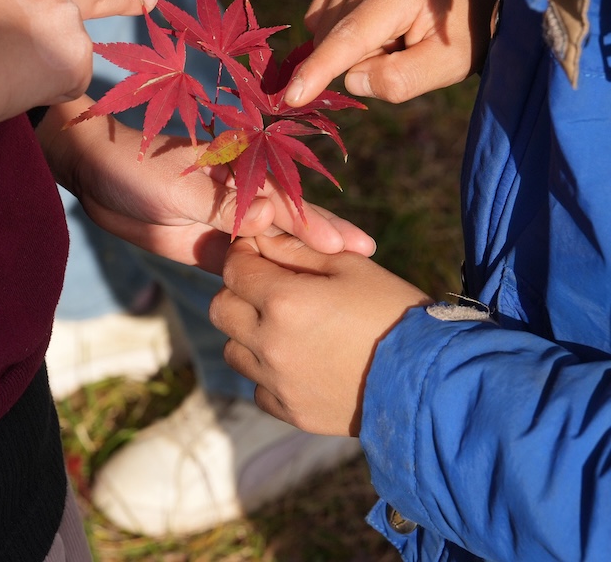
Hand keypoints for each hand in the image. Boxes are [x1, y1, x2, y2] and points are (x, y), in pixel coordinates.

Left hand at [38, 108, 376, 273]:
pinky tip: (292, 299)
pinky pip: (245, 267)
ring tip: (340, 286)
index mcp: (243, 173)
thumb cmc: (139, 165)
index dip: (318, 225)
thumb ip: (226, 202)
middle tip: (365, 261)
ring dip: (303, 264)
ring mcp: (228, 224)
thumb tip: (271, 216)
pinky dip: (268, 281)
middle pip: (292, 224)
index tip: (350, 246)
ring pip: (274, 248)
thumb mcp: (181, 181)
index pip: (288, 202)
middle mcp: (243, 198)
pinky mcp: (210, 247)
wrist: (95, 174)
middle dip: (326, 241)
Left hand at [210, 233, 428, 434]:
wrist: (429, 383)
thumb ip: (298, 249)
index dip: (244, 254)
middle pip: (221, 308)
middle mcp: (270, 343)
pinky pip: (257, 387)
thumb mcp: (350, 266)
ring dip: (248, 333)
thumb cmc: (393, 311)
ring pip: (233, 349)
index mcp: (284, 300)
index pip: (233, 267)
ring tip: (287, 326)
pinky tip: (300, 360)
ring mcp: (277, 382)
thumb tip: (261, 237)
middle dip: (239, 291)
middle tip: (270, 287)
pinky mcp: (290, 413)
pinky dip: (268, 373)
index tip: (261, 253)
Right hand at [283, 0, 497, 106]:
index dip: (319, 69)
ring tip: (392, 31)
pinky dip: (340, 29)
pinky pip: (320, 15)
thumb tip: (349, 80)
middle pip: (333, 38)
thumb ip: (400, 80)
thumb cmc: (463, 31)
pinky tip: (374, 20)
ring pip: (322, 29)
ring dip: (349, 44)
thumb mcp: (448, 66)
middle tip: (400, 48)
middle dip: (357, 59)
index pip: (350, 37)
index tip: (291, 95)